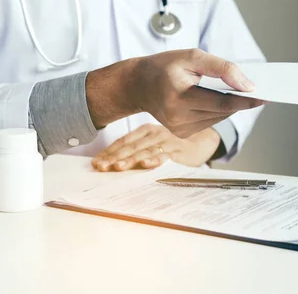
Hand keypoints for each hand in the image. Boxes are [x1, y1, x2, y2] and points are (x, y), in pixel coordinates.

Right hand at [86, 49, 263, 137]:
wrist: (137, 85)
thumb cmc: (165, 66)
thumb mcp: (192, 56)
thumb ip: (222, 68)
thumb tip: (248, 85)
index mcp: (178, 97)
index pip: (221, 102)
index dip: (246, 100)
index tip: (266, 97)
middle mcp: (178, 117)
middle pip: (223, 111)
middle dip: (242, 100)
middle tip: (261, 89)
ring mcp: (179, 129)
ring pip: (219, 117)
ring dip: (230, 105)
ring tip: (237, 90)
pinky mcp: (181, 134)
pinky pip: (210, 121)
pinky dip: (218, 110)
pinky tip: (214, 98)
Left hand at [92, 124, 221, 171]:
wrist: (201, 141)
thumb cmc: (172, 144)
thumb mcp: (153, 142)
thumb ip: (137, 149)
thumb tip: (113, 163)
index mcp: (145, 130)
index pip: (123, 141)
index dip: (109, 152)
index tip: (96, 163)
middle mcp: (154, 133)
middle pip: (130, 146)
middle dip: (114, 157)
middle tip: (101, 166)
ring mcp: (166, 141)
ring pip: (144, 151)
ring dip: (130, 160)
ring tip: (117, 167)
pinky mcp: (177, 150)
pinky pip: (164, 155)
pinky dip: (154, 160)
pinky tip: (145, 164)